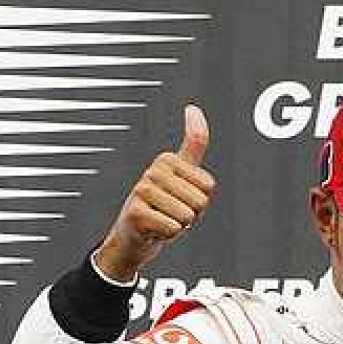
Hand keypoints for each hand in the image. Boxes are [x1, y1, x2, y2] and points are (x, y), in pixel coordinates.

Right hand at [94, 105, 215, 281]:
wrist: (133, 236)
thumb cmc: (162, 205)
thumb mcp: (183, 173)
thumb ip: (194, 142)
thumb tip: (193, 107)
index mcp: (167, 160)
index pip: (208, 185)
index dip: (202, 199)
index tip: (184, 197)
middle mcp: (153, 171)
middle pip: (200, 201)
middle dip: (192, 214)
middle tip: (172, 213)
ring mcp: (142, 191)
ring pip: (187, 216)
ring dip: (180, 225)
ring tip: (163, 220)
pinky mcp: (135, 213)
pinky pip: (173, 228)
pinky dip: (169, 235)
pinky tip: (154, 230)